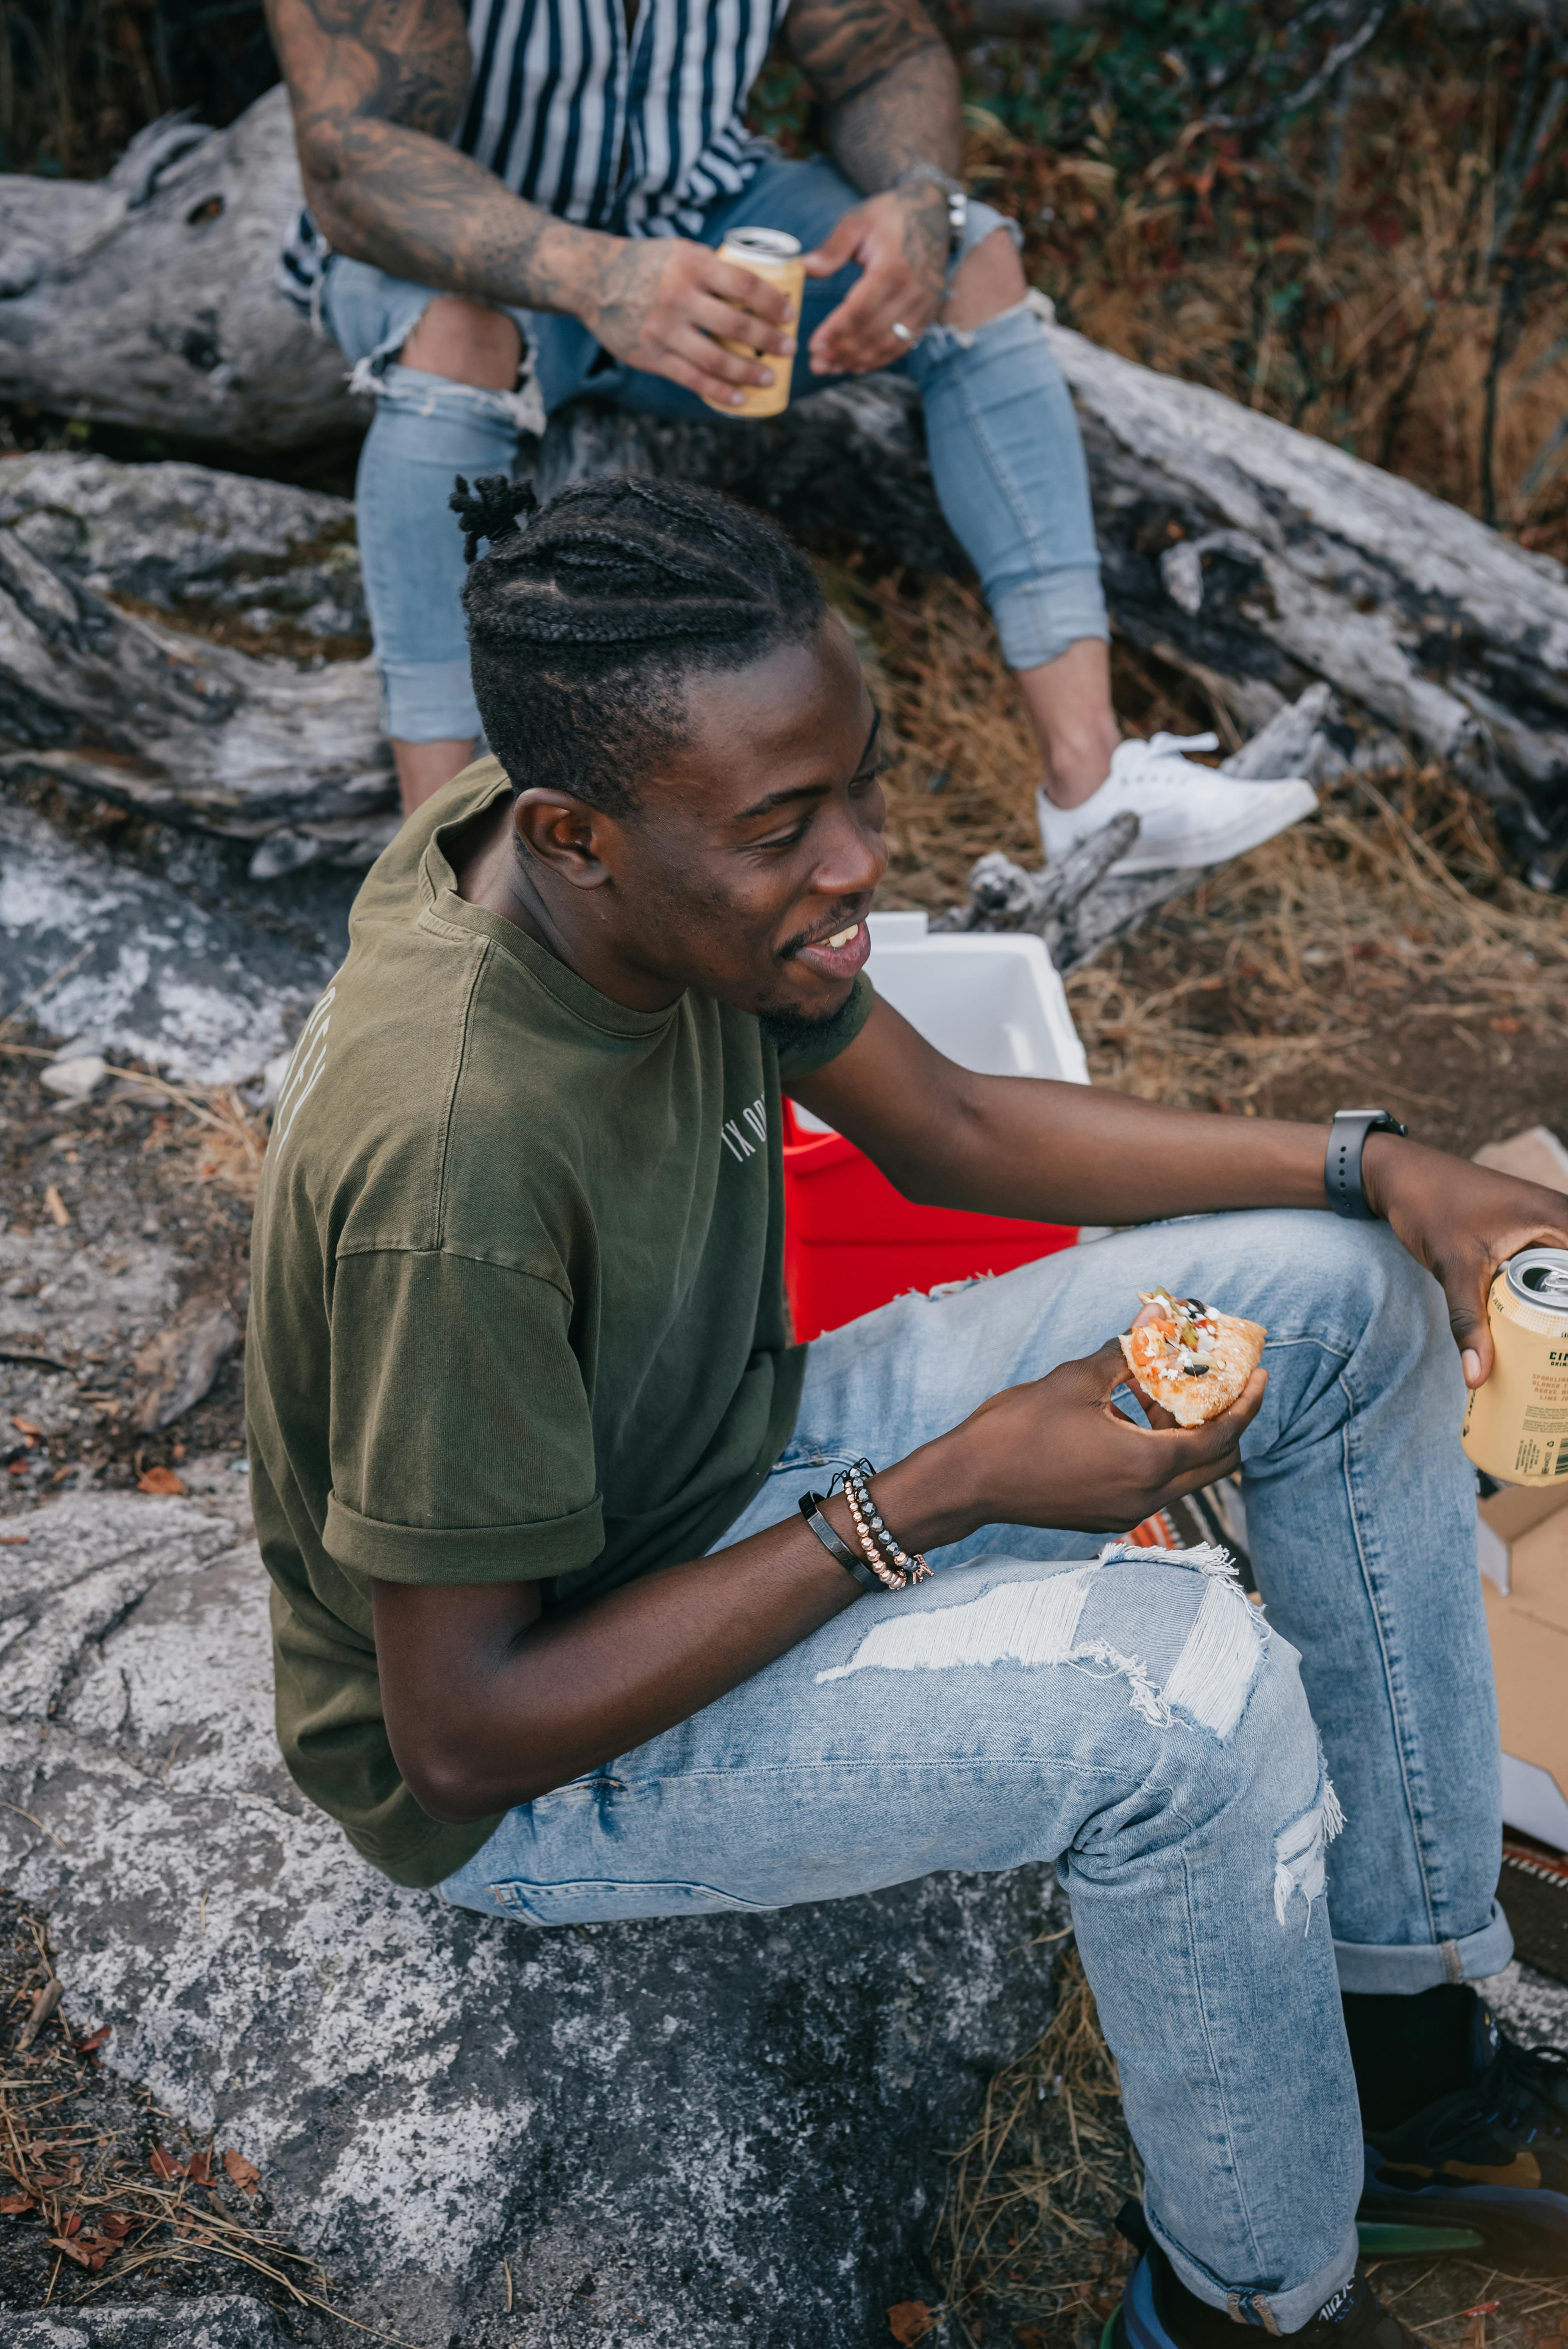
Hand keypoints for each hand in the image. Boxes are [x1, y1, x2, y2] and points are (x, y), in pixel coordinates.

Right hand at [584, 235, 796, 406]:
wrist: (594, 279)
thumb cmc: (647, 264)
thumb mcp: (680, 252)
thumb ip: (712, 268)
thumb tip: (756, 288)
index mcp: (692, 265)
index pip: (744, 284)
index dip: (772, 302)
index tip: (789, 315)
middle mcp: (678, 296)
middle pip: (736, 325)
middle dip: (769, 340)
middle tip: (789, 349)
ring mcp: (664, 329)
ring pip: (716, 359)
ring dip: (748, 372)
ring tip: (769, 377)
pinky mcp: (652, 355)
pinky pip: (692, 379)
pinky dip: (720, 391)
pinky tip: (740, 398)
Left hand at [803, 183, 947, 376]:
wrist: (934, 212)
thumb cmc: (890, 215)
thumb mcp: (858, 222)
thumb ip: (832, 248)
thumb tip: (804, 268)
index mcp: (891, 268)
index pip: (860, 310)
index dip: (836, 332)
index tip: (814, 346)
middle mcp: (912, 290)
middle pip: (873, 332)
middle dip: (843, 352)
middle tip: (817, 364)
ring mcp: (923, 304)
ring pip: (889, 344)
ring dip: (859, 360)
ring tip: (832, 367)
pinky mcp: (928, 312)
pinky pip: (903, 345)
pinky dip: (879, 359)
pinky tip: (856, 364)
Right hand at [888, 1336, 1266, 1545]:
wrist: (969, 1481)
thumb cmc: (1017, 1429)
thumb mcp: (1077, 1379)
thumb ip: (1127, 1353)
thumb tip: (1155, 1319)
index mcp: (1148, 1464)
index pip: (1223, 1435)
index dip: (1247, 1401)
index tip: (1259, 1373)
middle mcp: (1147, 1498)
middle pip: (1216, 1462)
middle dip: (1224, 1419)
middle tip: (1216, 1381)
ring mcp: (1127, 1512)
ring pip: (1185, 1474)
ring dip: (1186, 1433)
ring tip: (1157, 1389)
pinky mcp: (1107, 1515)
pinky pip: (1155, 1484)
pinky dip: (1159, 1451)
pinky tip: (1130, 1416)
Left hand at [1364, 1136, 1567, 1386]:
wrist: (1399, 1174)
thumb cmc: (1430, 1204)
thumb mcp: (1453, 1266)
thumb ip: (1468, 1320)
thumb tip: (1476, 1376)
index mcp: (1558, 1217)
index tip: (1564, 1341)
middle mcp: (1560, 1221)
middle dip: (1564, 1319)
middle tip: (1557, 1355)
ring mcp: (1544, 1231)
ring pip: (1563, 1279)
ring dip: (1557, 1312)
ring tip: (1551, 1354)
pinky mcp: (1526, 1240)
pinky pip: (1547, 1274)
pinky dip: (1543, 1300)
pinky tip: (1536, 1335)